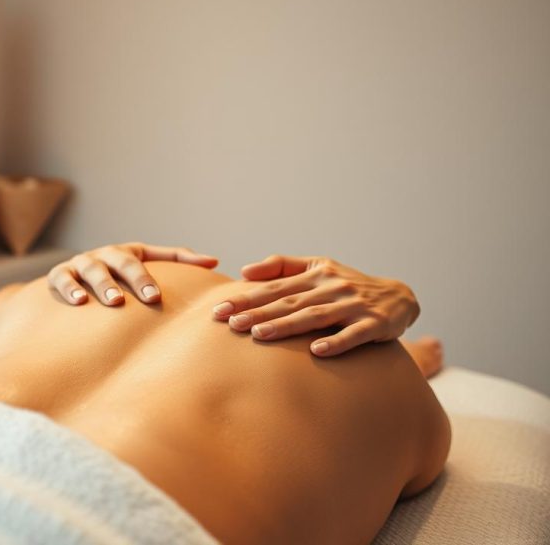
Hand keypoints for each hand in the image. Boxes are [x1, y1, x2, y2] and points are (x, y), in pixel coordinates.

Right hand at [48, 243, 217, 305]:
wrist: (73, 282)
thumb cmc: (119, 277)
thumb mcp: (146, 264)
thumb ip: (178, 260)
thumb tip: (215, 261)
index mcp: (127, 252)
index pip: (146, 259)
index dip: (153, 275)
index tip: (159, 297)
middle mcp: (104, 255)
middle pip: (122, 262)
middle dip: (136, 279)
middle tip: (149, 298)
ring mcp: (81, 263)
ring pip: (92, 269)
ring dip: (103, 284)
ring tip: (114, 300)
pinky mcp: (59, 274)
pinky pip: (62, 279)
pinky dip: (69, 288)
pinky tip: (79, 302)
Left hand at [211, 255, 419, 356]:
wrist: (400, 298)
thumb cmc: (348, 285)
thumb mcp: (319, 267)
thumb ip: (282, 266)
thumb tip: (245, 271)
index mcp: (316, 275)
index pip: (275, 287)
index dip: (246, 298)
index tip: (219, 309)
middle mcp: (332, 287)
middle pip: (289, 302)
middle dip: (258, 313)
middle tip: (230, 324)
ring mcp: (353, 306)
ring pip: (315, 317)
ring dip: (286, 326)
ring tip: (259, 335)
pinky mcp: (374, 325)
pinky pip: (353, 336)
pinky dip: (336, 343)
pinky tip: (316, 352)